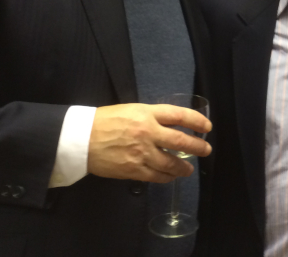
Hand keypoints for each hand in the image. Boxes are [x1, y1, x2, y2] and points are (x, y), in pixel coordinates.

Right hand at [87, 103, 211, 183]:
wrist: (80, 139)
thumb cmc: (104, 121)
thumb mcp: (131, 110)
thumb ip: (151, 117)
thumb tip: (170, 124)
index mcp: (147, 114)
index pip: (179, 115)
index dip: (197, 121)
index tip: (207, 127)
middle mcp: (148, 132)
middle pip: (180, 140)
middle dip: (197, 146)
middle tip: (206, 150)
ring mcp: (141, 153)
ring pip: (171, 163)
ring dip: (184, 167)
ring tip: (189, 169)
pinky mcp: (133, 169)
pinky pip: (156, 176)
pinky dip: (167, 177)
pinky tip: (172, 176)